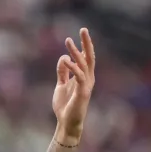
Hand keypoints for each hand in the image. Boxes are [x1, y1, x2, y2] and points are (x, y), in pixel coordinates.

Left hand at [52, 28, 95, 145]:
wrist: (66, 122)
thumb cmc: (65, 106)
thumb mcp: (61, 85)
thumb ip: (63, 73)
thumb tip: (64, 58)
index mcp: (83, 76)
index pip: (86, 57)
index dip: (84, 45)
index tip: (81, 33)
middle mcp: (87, 78)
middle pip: (89, 56)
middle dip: (86, 42)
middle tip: (83, 29)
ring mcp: (86, 84)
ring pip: (83, 63)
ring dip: (76, 51)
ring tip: (68, 40)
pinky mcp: (83, 92)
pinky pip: (79, 76)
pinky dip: (72, 67)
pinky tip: (65, 59)